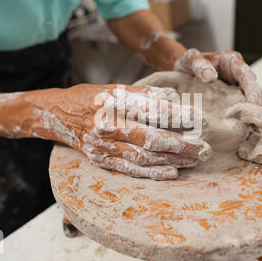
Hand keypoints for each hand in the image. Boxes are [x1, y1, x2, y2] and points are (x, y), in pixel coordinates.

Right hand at [32, 84, 210, 179]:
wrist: (57, 115)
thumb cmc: (89, 97)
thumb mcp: (113, 87)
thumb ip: (141, 93)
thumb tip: (171, 98)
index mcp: (113, 102)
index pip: (152, 110)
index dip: (178, 116)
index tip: (199, 119)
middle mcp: (109, 125)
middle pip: (151, 138)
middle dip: (181, 145)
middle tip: (204, 148)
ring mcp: (104, 145)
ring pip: (144, 156)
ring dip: (172, 160)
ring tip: (194, 159)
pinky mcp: (101, 159)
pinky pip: (130, 168)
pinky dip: (152, 172)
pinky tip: (171, 173)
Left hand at [173, 49, 261, 120]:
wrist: (182, 73)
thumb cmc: (188, 64)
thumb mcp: (190, 60)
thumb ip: (199, 65)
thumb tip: (211, 77)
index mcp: (232, 62)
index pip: (246, 74)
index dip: (251, 88)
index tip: (254, 102)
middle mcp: (239, 76)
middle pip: (254, 89)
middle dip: (258, 104)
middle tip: (258, 119)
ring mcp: (238, 90)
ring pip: (255, 100)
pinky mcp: (234, 102)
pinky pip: (248, 108)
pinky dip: (259, 116)